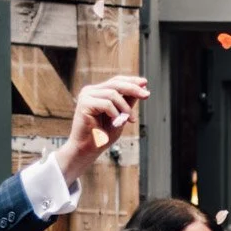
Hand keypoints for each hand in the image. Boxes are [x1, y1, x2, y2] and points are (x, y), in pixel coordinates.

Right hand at [53, 73, 146, 189]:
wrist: (88, 149)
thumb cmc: (102, 135)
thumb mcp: (121, 116)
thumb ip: (128, 102)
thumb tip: (142, 88)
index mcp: (98, 92)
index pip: (116, 81)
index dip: (131, 81)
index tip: (145, 83)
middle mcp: (91, 91)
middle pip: (116, 84)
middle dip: (134, 89)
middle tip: (146, 95)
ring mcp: (86, 96)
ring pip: (113, 93)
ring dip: (125, 108)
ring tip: (129, 120)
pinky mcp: (84, 103)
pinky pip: (107, 104)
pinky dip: (115, 114)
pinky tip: (116, 123)